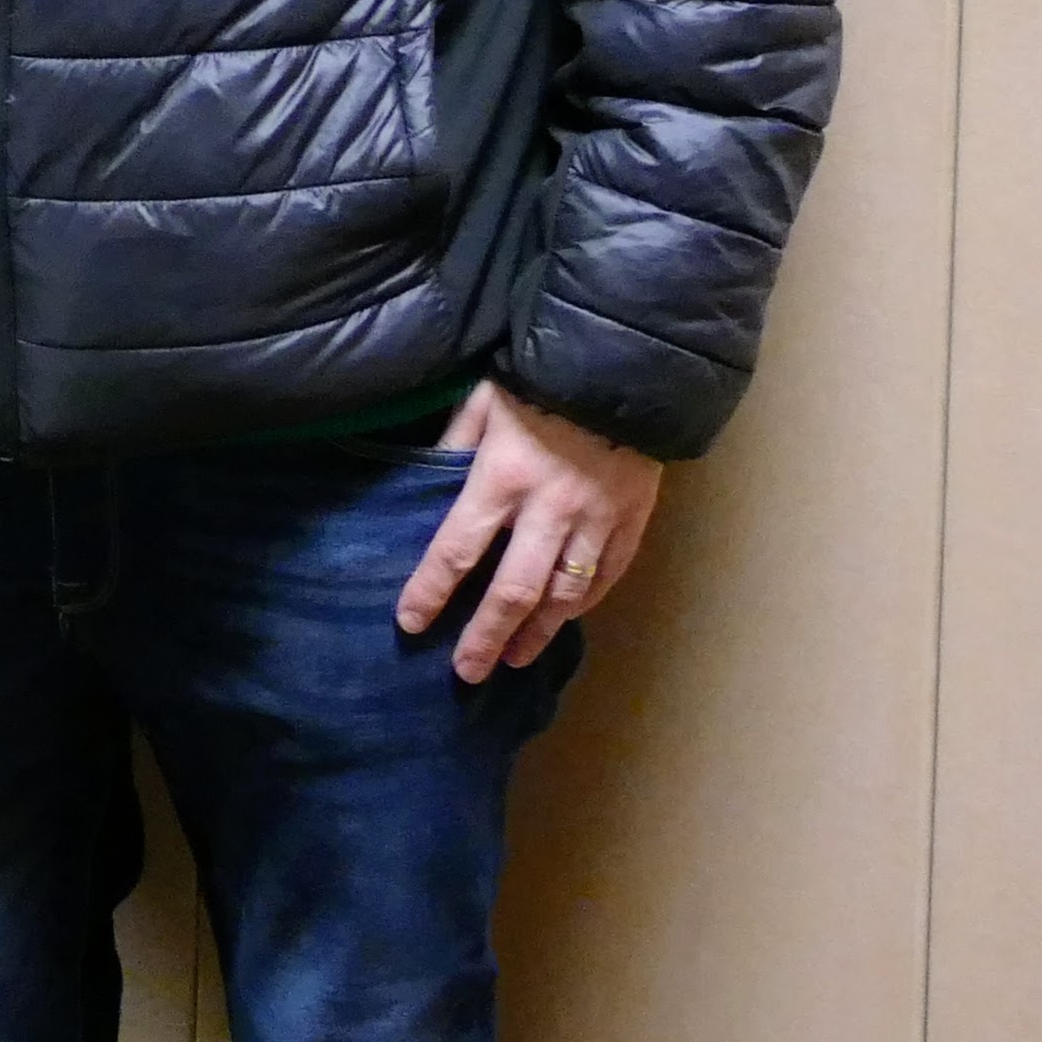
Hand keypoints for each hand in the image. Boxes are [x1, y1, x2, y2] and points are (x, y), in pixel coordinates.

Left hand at [398, 382, 661, 682]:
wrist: (624, 369)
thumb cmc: (539, 380)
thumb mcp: (480, 402)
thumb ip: (453, 446)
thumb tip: (429, 483)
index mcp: (500, 479)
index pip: (455, 550)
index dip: (430, 592)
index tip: (410, 623)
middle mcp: (547, 510)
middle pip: (512, 591)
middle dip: (485, 636)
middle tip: (465, 672)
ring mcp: (595, 521)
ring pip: (563, 594)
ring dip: (536, 633)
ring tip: (513, 660)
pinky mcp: (631, 522)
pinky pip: (606, 577)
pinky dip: (582, 604)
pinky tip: (563, 621)